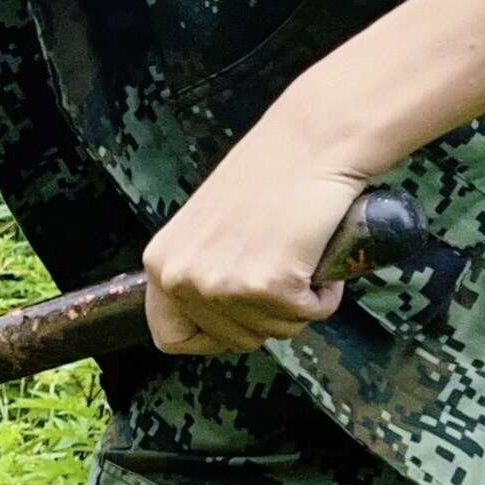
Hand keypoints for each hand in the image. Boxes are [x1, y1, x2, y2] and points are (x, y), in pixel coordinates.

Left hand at [140, 134, 363, 355]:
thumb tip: (213, 316)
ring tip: (299, 255)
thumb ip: (199, 270)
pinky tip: (319, 257)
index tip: (240, 321)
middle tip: (283, 268)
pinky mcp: (269, 285)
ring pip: (274, 332)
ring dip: (299, 304)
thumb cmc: (266, 177)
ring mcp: (223, 285)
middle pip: (233, 341)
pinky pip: (309, 316)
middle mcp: (182, 278)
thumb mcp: (205, 230)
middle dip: (267, 317)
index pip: (171, 338)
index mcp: (160, 263)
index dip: (212, 338)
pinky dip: (324, 295)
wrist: (309, 143)